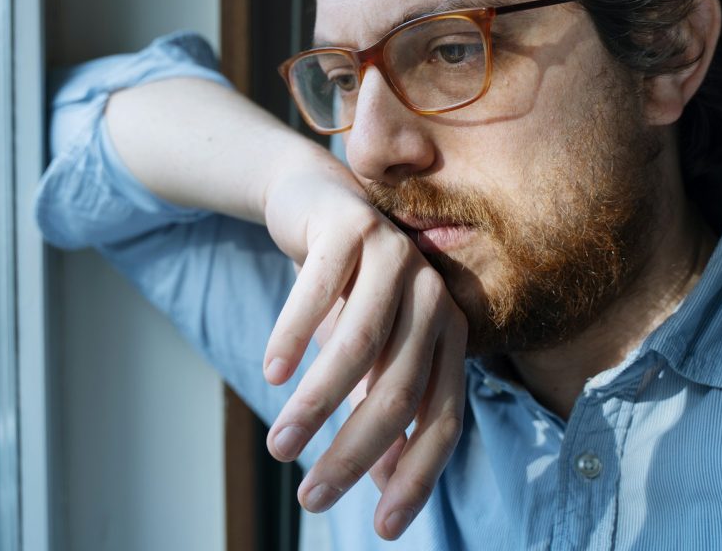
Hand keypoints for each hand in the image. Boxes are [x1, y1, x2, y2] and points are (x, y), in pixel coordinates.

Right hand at [259, 155, 467, 540]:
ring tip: (280, 444)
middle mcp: (432, 296)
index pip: (444, 418)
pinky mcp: (352, 226)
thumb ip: (379, 407)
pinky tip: (272, 372)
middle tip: (310, 497)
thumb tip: (382, 482)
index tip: (384, 529)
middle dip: (351, 453)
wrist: (317, 202)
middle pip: (399, 391)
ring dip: (316, 404)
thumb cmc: (346, 290)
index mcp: (448, 333)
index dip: (417, 476)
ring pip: (359, 347)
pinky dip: (293, 335)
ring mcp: (395, 258)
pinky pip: (318, 292)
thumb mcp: (366, 354)